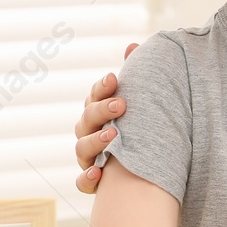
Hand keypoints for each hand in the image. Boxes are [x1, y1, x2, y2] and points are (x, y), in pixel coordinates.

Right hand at [74, 42, 137, 192]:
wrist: (145, 168)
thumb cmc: (138, 129)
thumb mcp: (139, 103)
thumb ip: (135, 76)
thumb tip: (132, 44)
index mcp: (99, 113)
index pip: (93, 97)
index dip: (101, 88)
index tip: (114, 78)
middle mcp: (89, 134)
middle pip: (86, 119)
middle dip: (102, 110)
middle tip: (122, 104)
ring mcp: (88, 158)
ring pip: (81, 148)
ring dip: (96, 140)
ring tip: (115, 135)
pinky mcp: (93, 181)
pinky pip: (83, 182)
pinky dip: (88, 178)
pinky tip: (99, 173)